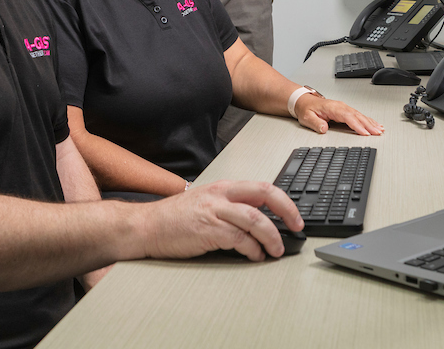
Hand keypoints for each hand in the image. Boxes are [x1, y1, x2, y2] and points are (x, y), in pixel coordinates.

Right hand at [139, 180, 303, 260]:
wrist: (146, 226)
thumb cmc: (174, 219)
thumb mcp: (207, 203)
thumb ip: (231, 208)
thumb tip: (261, 223)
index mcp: (224, 188)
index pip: (263, 187)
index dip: (285, 201)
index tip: (296, 217)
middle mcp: (221, 195)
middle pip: (265, 195)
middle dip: (287, 211)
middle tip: (297, 228)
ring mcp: (215, 211)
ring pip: (255, 219)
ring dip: (271, 237)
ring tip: (276, 250)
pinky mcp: (208, 229)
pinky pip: (239, 239)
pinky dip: (252, 249)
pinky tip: (254, 256)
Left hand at [294, 96, 384, 136]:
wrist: (305, 101)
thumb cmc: (306, 109)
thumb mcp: (307, 117)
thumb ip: (315, 123)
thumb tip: (323, 128)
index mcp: (333, 108)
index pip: (348, 117)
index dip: (357, 126)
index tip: (365, 133)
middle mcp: (341, 107)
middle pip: (357, 116)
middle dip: (368, 125)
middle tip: (377, 133)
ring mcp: (344, 108)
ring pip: (360, 115)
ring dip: (370, 123)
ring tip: (379, 130)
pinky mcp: (345, 110)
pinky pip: (359, 115)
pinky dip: (367, 120)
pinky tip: (374, 124)